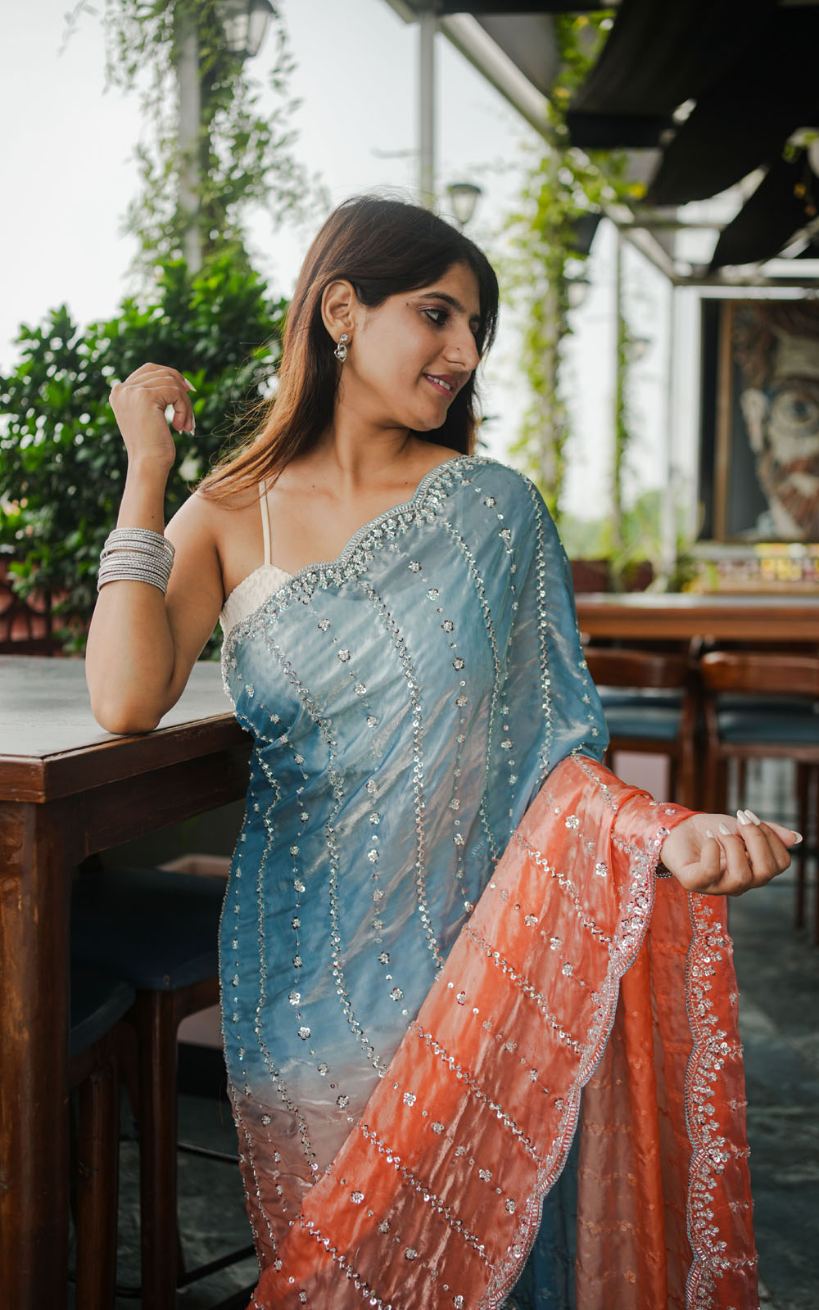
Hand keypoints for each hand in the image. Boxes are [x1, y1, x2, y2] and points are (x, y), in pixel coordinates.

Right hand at [109, 362, 195, 472]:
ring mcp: (132, 391)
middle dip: (181, 391)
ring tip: (185, 425)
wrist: (147, 464)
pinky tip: (180, 427)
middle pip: (162, 373)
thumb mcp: (149, 415)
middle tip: (190, 411)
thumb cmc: (152, 445)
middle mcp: (121, 389)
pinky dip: (184, 409)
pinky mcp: (145, 396)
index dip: (171, 376)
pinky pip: (176, 392)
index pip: (149, 369)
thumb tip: (179, 378)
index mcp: (119, 392)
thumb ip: (154, 395)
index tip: (188, 390)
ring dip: (185, 405)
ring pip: (172, 383)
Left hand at [660, 808, 799, 895]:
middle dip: (756, 839)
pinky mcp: (693, 882)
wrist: (677, 828)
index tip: (750, 817)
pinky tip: (709, 837)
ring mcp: (716, 886)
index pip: (780, 863)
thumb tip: (797, 838)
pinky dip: (712, 850)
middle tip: (739, 820)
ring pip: (741, 877)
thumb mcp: (741, 827)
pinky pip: (710, 872)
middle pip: (765, 873)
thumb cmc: (711, 830)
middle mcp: (739, 883)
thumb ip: (767, 833)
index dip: (771, 837)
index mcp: (754, 871)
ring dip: (733, 844)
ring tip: (720, 830)